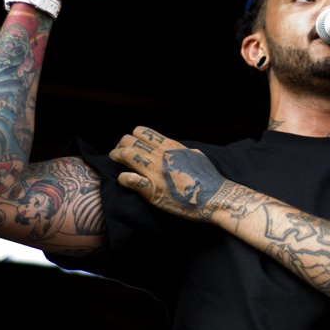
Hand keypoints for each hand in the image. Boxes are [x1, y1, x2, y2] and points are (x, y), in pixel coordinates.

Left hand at [108, 126, 226, 221]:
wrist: (215, 198)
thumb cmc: (209, 178)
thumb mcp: (196, 155)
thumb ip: (181, 151)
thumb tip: (176, 149)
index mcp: (170, 146)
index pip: (141, 131)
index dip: (132, 137)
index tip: (130, 145)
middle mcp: (160, 156)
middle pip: (129, 140)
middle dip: (120, 146)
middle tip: (118, 154)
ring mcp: (155, 172)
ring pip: (125, 154)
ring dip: (116, 157)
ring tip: (114, 162)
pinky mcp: (152, 191)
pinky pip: (129, 179)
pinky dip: (123, 179)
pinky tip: (124, 180)